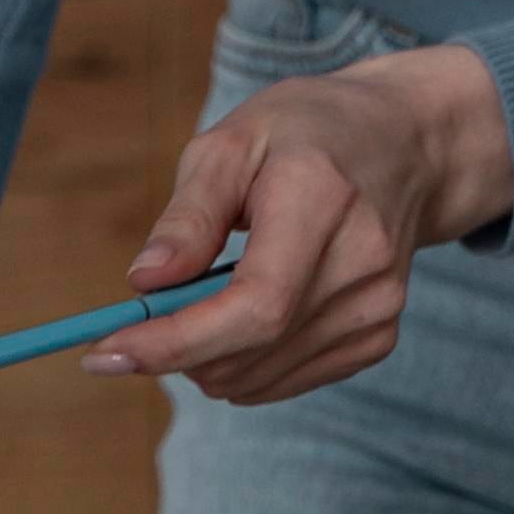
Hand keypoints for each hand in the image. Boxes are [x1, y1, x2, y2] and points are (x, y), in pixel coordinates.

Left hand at [102, 44, 513, 404]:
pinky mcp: (378, 335)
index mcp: (322, 200)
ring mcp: (378, 306)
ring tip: (207, 297)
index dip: (177, 342)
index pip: (255, 305)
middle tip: (141, 319)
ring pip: (261, 379)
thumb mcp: (234, 141)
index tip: (106, 352)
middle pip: (252, 350)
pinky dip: (245, 363)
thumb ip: (189, 214)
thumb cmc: (308, 132)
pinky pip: (286, 381)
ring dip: (208, 359)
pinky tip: (248, 310)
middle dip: (175, 351)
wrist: (407, 144)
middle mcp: (363, 263)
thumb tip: (144, 283)